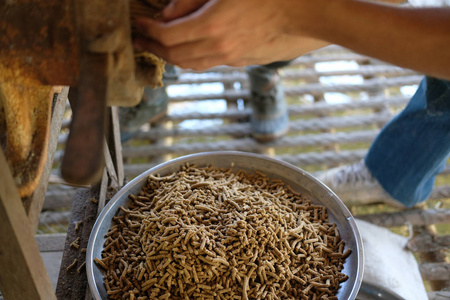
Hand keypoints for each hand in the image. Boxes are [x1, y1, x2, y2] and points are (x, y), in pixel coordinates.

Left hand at [133, 0, 302, 68]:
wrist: (309, 12)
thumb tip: (168, 14)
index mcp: (212, 26)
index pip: (167, 37)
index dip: (148, 32)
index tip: (138, 24)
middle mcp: (219, 48)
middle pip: (176, 56)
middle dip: (154, 48)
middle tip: (142, 39)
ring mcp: (232, 58)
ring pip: (192, 65)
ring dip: (173, 57)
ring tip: (161, 47)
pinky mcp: (243, 61)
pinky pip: (210, 63)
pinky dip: (193, 58)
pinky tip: (192, 49)